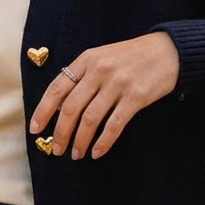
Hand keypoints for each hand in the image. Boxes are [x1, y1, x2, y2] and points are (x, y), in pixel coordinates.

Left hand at [29, 32, 179, 159]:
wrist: (168, 50)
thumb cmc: (131, 57)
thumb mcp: (101, 57)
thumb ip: (82, 77)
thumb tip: (60, 108)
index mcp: (86, 59)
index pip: (57, 88)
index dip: (43, 110)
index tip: (36, 129)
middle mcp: (99, 70)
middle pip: (71, 107)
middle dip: (61, 132)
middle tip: (56, 149)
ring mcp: (118, 83)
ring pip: (90, 118)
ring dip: (80, 140)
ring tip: (76, 154)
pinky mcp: (136, 97)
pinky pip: (114, 124)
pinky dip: (103, 141)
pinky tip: (97, 152)